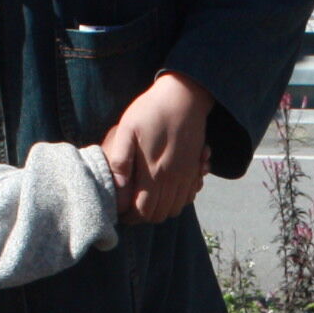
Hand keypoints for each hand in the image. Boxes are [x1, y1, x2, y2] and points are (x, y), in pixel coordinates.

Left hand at [99, 70, 216, 222]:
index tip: (121, 213)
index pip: (143, 211)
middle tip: (131, 208)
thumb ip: (121, 159)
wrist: (185, 95)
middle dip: (144, 216)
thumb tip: (117, 186)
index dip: (131, 217)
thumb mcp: (127, 129)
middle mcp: (173, 179)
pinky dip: (177, 200)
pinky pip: (188, 196)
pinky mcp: (196, 167)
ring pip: (175, 208)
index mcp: (154, 172)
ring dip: (161, 209)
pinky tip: (166, 189)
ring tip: (146, 199)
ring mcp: (188, 174)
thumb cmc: (151, 110)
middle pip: (160, 214)